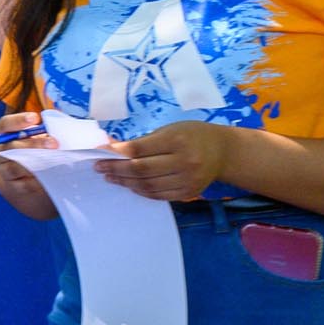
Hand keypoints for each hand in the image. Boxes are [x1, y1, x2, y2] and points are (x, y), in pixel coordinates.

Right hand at [0, 110, 58, 220]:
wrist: (18, 175)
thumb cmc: (30, 148)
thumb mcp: (33, 136)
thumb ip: (44, 130)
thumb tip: (62, 127)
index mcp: (4, 134)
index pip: (6, 124)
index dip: (19, 120)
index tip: (35, 118)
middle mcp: (0, 152)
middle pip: (11, 147)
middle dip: (34, 144)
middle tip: (54, 143)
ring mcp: (5, 170)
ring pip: (16, 168)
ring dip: (37, 164)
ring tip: (57, 160)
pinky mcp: (14, 186)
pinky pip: (26, 184)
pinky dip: (40, 180)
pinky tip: (54, 174)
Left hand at [94, 119, 237, 201]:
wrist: (223, 151)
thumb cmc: (192, 135)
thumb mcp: (169, 129)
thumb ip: (143, 141)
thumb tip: (111, 148)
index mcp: (177, 141)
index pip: (139, 149)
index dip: (116, 152)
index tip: (99, 152)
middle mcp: (184, 162)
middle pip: (141, 170)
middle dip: (116, 169)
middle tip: (100, 168)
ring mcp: (187, 180)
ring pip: (148, 186)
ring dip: (125, 182)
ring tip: (111, 177)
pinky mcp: (188, 193)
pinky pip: (158, 195)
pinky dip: (141, 191)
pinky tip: (130, 185)